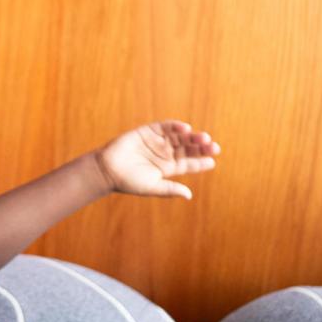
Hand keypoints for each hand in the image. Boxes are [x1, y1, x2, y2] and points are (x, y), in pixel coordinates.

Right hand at [93, 121, 218, 200]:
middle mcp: (165, 153)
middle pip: (187, 148)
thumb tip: (189, 195)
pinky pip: (165, 127)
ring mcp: (158, 141)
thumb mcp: (152, 186)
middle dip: (200, 147)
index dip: (201, 162)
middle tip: (213, 146)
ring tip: (203, 137)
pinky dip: (175, 126)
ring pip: (179, 137)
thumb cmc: (128, 181)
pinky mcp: (148, 131)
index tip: (212, 161)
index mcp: (168, 167)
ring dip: (192, 136)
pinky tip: (185, 128)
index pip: (188, 164)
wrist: (107, 169)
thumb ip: (170, 189)